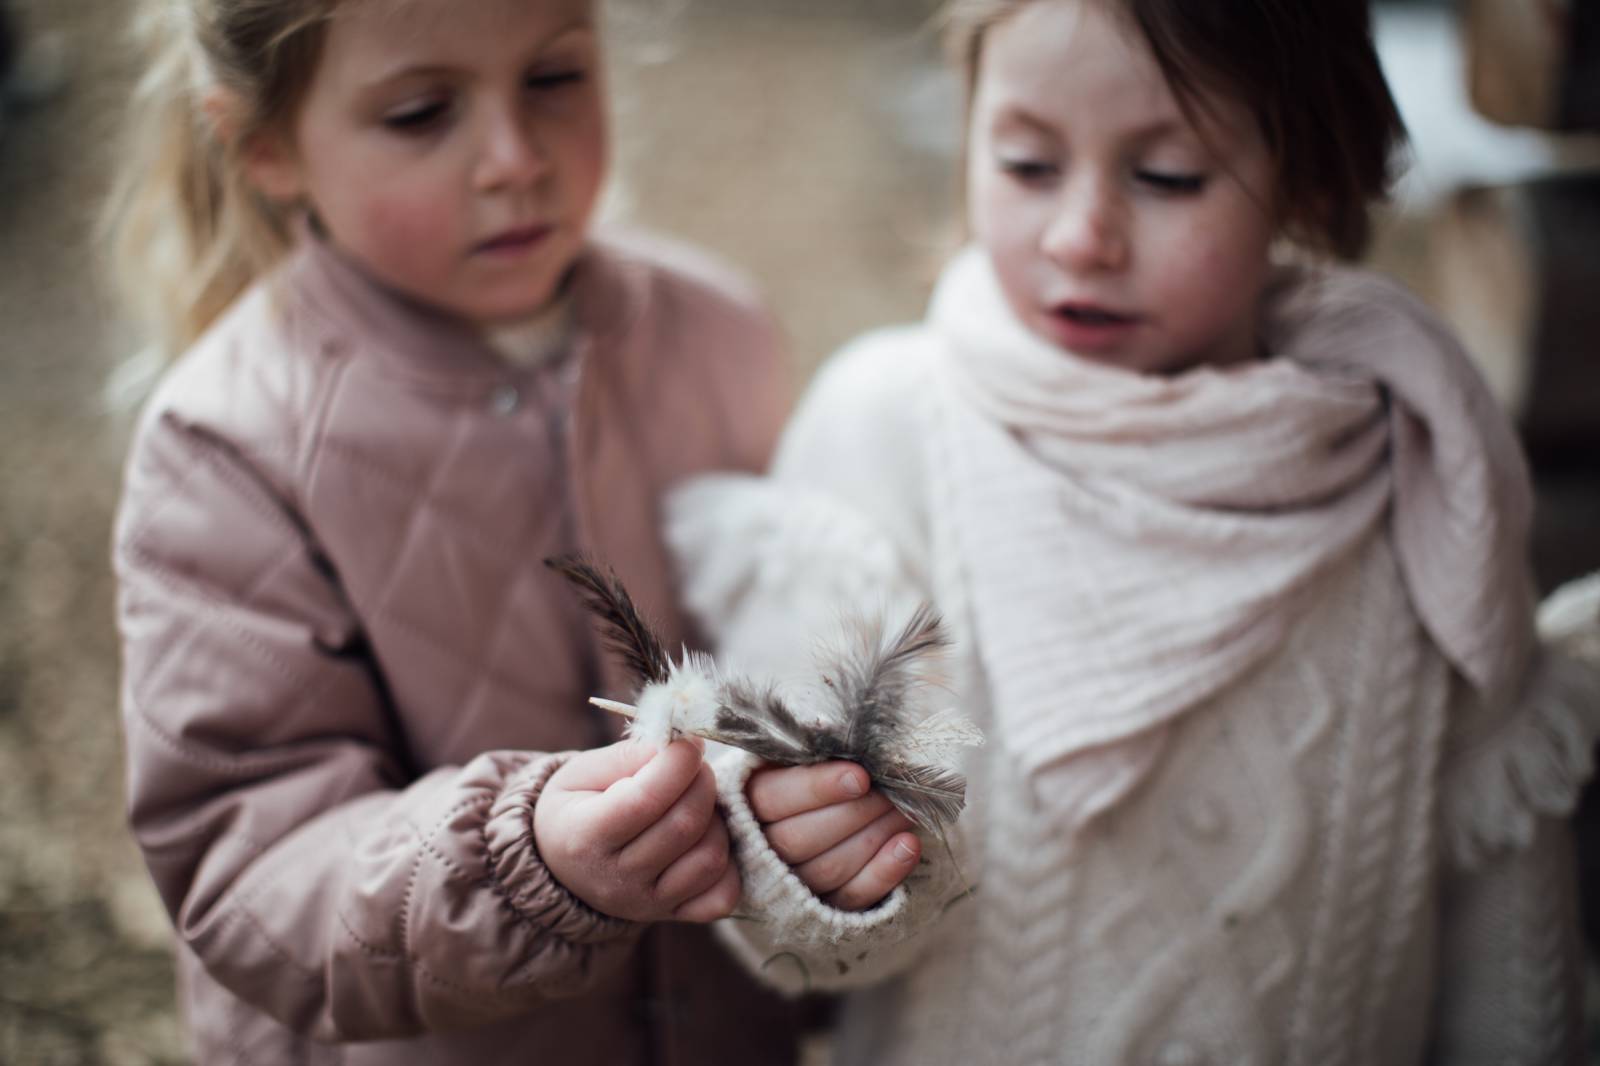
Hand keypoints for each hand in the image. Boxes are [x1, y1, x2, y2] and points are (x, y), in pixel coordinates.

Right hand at [534, 738, 738, 922]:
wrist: (560, 867)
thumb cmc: (574, 809)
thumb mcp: (580, 773)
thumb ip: (628, 757)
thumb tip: (680, 747)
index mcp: (584, 838)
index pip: (645, 800)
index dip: (678, 764)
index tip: (688, 743)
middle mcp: (616, 879)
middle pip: (684, 827)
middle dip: (702, 783)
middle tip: (695, 766)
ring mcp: (648, 904)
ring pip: (709, 858)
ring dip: (717, 821)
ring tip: (698, 803)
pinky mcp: (674, 915)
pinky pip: (721, 896)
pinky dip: (727, 865)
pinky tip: (708, 838)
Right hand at [747, 761, 919, 911]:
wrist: (807, 819)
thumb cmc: (804, 778)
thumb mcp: (793, 757)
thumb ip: (807, 749)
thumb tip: (833, 731)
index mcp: (748, 803)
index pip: (775, 799)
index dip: (817, 788)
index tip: (860, 776)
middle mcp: (761, 849)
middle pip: (801, 838)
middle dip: (855, 812)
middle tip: (894, 790)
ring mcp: (791, 884)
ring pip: (828, 868)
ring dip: (874, 837)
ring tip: (906, 809)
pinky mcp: (823, 907)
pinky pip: (852, 897)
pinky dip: (884, 872)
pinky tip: (909, 845)